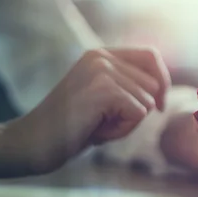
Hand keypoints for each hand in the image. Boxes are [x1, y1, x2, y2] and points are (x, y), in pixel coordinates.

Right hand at [0, 48, 170, 177]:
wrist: (34, 142)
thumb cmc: (73, 127)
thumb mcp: (105, 99)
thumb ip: (128, 86)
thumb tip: (163, 88)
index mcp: (101, 54)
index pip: (151, 56)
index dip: (162, 82)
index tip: (159, 106)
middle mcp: (101, 56)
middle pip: (154, 83)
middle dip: (139, 110)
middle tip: (105, 121)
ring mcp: (101, 71)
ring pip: (147, 101)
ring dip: (128, 123)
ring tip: (97, 124)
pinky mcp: (103, 89)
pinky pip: (139, 113)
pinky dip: (122, 130)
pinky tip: (97, 130)